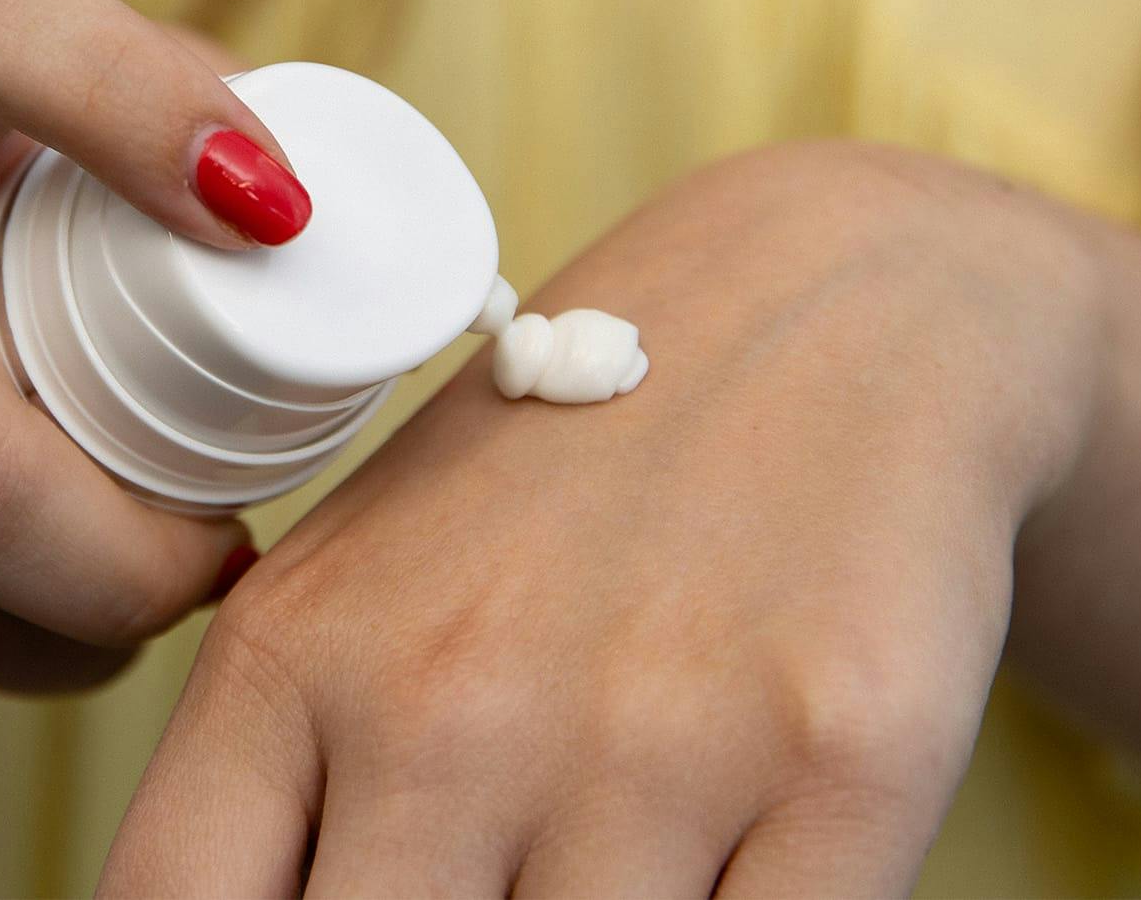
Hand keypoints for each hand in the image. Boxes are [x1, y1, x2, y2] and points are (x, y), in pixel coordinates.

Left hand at [102, 142, 1104, 892]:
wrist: (833, 299)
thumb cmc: (580, 456)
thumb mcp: (375, 576)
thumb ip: (299, 769)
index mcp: (299, 652)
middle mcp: (450, 704)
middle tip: (485, 874)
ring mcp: (647, 741)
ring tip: (602, 849)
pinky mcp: (842, 762)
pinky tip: (721, 863)